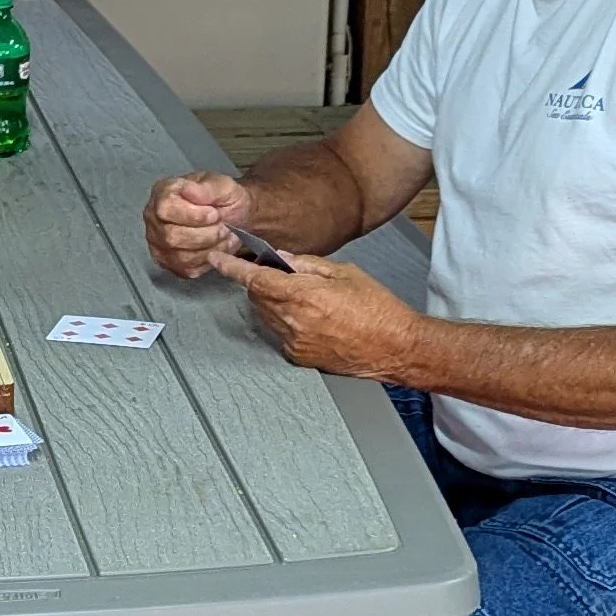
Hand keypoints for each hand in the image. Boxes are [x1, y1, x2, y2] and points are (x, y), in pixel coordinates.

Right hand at [145, 170, 255, 278]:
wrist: (234, 216)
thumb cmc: (225, 199)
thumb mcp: (224, 186)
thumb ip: (207, 188)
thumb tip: (188, 190)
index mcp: (162, 193)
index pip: (165, 209)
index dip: (191, 215)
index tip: (214, 214)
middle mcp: (154, 218)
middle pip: (170, 236)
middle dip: (204, 235)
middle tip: (224, 228)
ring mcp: (158, 242)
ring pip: (179, 256)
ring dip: (209, 249)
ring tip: (225, 238)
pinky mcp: (169, 262)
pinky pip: (186, 269)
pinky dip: (207, 261)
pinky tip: (218, 249)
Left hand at [198, 240, 426, 379]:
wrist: (395, 347)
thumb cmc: (379, 310)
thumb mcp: (344, 272)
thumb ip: (307, 264)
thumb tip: (281, 258)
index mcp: (304, 295)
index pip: (254, 279)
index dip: (232, 268)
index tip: (219, 260)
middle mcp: (294, 321)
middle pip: (256, 297)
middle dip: (259, 282)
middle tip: (278, 272)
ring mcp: (294, 342)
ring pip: (265, 315)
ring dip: (272, 302)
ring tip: (303, 297)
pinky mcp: (298, 357)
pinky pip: (279, 333)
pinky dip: (285, 321)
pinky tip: (309, 318)